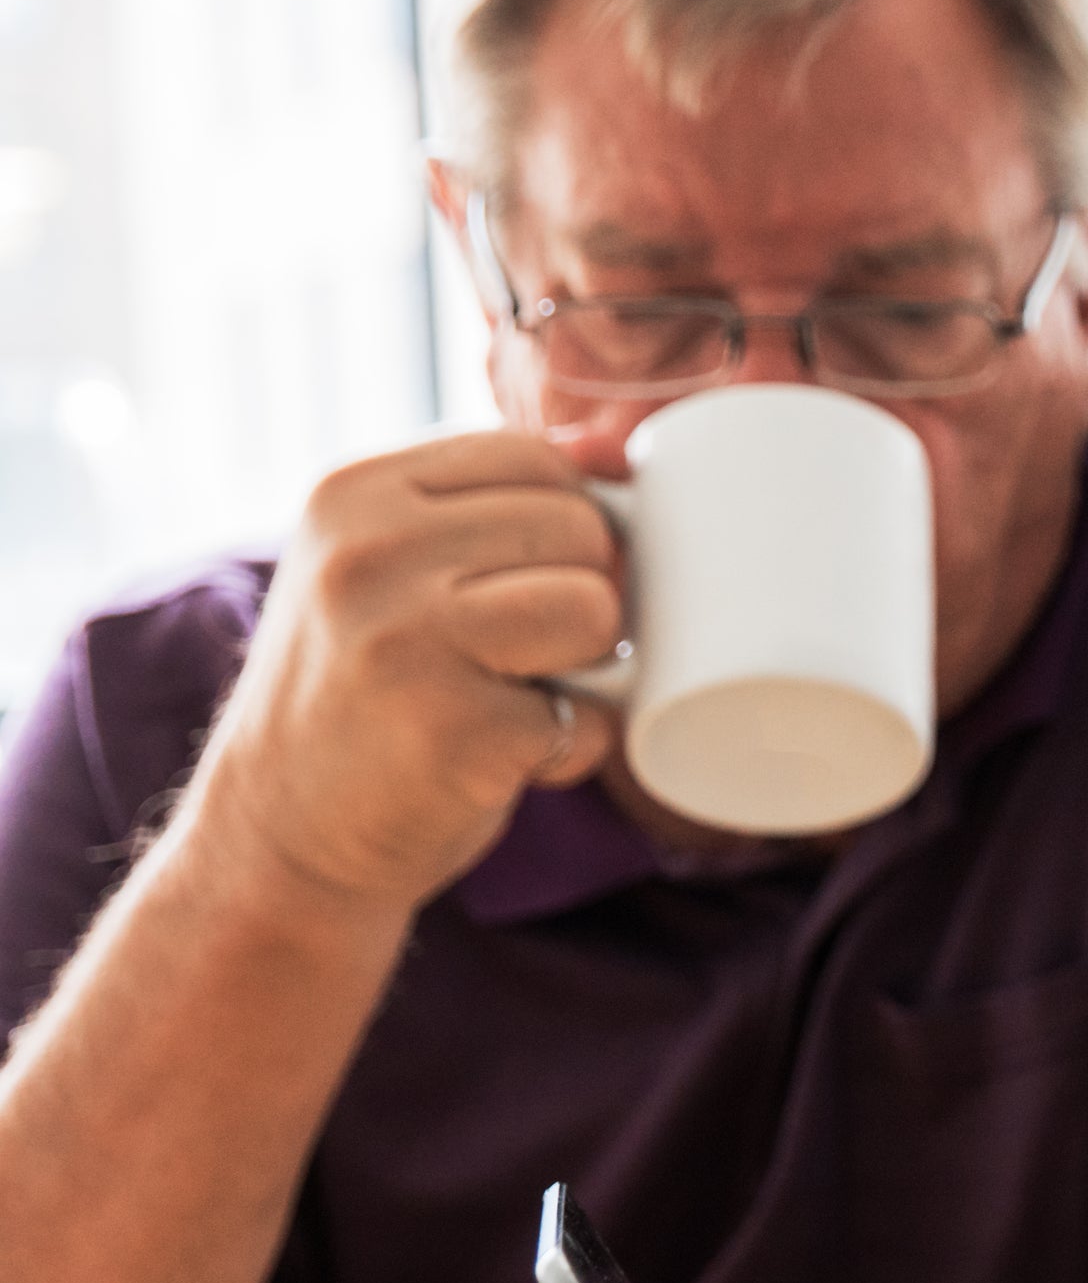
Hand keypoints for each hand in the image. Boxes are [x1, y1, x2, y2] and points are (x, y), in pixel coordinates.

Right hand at [193, 428, 627, 919]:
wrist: (279, 835)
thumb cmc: (363, 691)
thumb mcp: (386, 568)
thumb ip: (483, 506)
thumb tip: (613, 448)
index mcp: (354, 494)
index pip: (538, 459)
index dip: (567, 526)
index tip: (523, 583)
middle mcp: (368, 553)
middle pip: (581, 530)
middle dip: (581, 597)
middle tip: (515, 655)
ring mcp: (406, 637)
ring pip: (595, 610)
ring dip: (587, 669)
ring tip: (511, 696)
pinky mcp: (454, 728)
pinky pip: (593, 718)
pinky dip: (570, 750)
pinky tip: (497, 759)